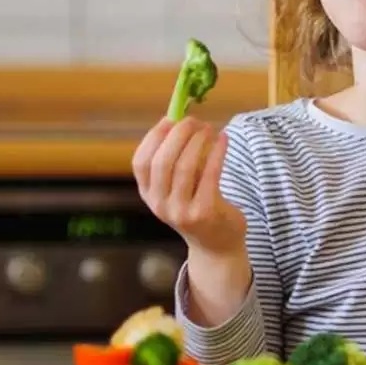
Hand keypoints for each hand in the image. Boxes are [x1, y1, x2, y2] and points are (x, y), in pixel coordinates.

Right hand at [132, 116, 246, 256]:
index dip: (154, 137)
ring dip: (199, 141)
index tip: (170, 119)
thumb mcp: (176, 188)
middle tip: (194, 120)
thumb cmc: (197, 206)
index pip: (141, 162)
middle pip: (163, 161)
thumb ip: (174, 160)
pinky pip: (210, 174)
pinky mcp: (204, 213)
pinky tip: (224, 139)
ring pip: (186, 166)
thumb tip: (177, 119)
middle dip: (179, 134)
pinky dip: (217, 152)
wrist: (216, 245)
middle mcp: (159, 205)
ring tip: (210, 128)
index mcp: (148, 195)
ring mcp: (180, 211)